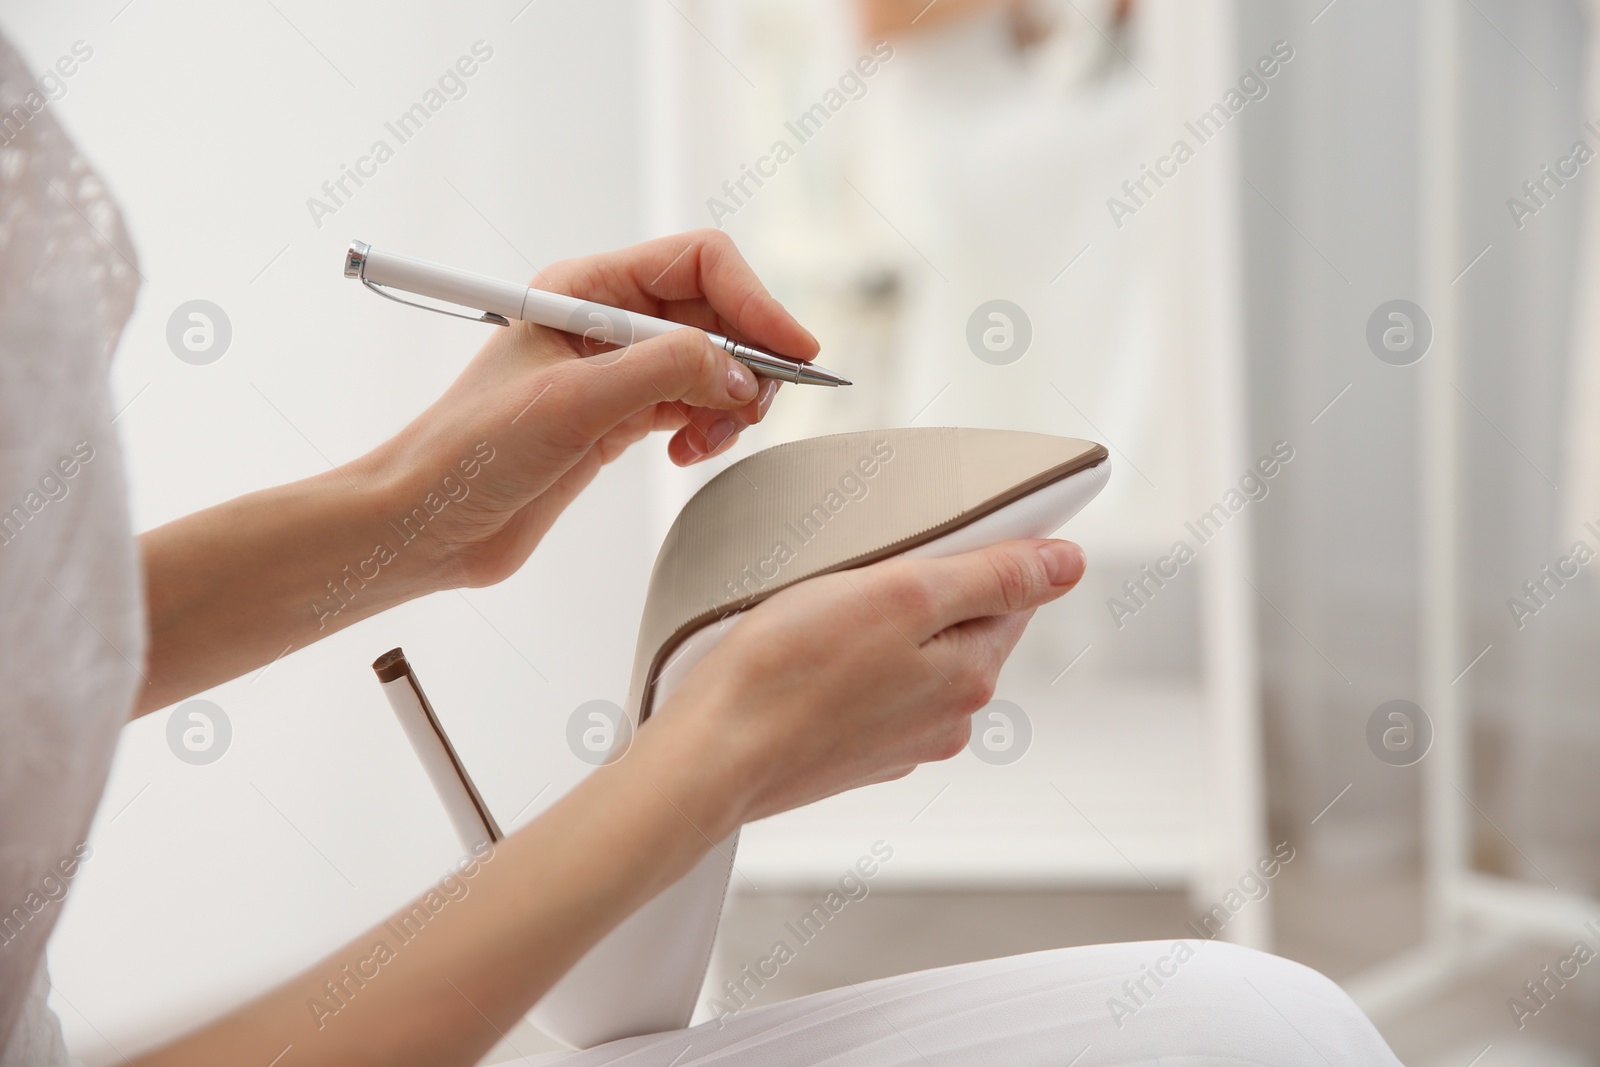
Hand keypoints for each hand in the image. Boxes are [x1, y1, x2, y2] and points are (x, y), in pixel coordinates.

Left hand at [359, 229, 819, 590]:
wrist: (427, 524)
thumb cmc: (471, 452)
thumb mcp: (573, 402)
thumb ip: (664, 372)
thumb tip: (742, 372)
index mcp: (585, 285)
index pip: (699, 262)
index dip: (755, 300)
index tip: (793, 353)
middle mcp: (606, 318)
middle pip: (718, 313)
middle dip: (747, 360)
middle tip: (749, 413)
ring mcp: (616, 369)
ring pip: (714, 364)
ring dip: (730, 402)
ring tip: (704, 442)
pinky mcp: (620, 418)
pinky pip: (695, 405)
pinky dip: (708, 428)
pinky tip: (684, 455)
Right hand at [653, 538, 1087, 832]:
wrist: (707, 757)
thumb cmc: (786, 671)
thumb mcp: (902, 595)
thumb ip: (992, 577)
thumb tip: (1069, 563)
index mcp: (970, 678)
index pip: (1010, 594)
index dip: (976, 552)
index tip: (929, 534)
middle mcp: (946, 720)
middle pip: (960, 626)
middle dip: (922, 591)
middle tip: (859, 570)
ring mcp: (897, 742)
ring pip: (911, 658)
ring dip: (880, 628)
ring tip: (822, 613)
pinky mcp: (850, 754)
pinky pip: (868, 690)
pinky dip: (846, 666)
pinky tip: (805, 657)